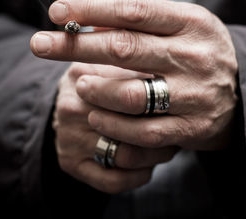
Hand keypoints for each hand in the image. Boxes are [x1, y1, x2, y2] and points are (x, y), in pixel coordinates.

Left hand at [32, 0, 237, 150]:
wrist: (244, 91)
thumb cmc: (200, 51)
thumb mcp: (181, 26)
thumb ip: (142, 23)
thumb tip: (89, 21)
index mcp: (191, 23)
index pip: (134, 10)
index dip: (92, 8)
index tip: (56, 11)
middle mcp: (194, 56)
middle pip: (125, 48)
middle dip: (74, 45)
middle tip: (38, 44)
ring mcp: (194, 95)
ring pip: (131, 95)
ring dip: (95, 90)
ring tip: (79, 84)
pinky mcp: (191, 128)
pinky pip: (143, 132)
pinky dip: (113, 126)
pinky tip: (97, 117)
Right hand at [53, 62, 175, 192]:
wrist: (67, 103)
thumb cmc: (100, 81)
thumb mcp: (112, 65)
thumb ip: (137, 66)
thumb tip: (174, 74)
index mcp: (84, 77)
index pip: (131, 93)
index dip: (159, 100)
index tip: (177, 102)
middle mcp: (72, 109)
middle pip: (130, 126)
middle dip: (162, 130)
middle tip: (178, 127)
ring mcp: (69, 138)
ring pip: (126, 156)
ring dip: (155, 156)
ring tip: (168, 147)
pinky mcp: (69, 163)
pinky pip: (112, 180)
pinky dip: (138, 176)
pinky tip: (148, 168)